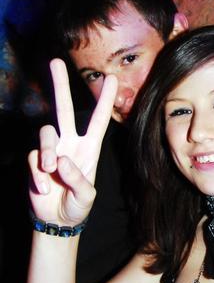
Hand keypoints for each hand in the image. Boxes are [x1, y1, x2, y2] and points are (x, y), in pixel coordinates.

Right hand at [28, 59, 117, 225]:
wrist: (57, 221)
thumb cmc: (78, 206)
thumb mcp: (86, 197)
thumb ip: (78, 179)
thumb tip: (62, 161)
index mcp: (89, 149)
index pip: (98, 121)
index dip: (104, 101)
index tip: (111, 78)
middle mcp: (70, 144)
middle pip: (63, 110)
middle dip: (60, 86)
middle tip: (55, 61)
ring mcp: (51, 151)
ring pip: (46, 134)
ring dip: (48, 152)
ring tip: (51, 171)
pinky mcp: (35, 161)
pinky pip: (33, 158)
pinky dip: (38, 175)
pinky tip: (44, 188)